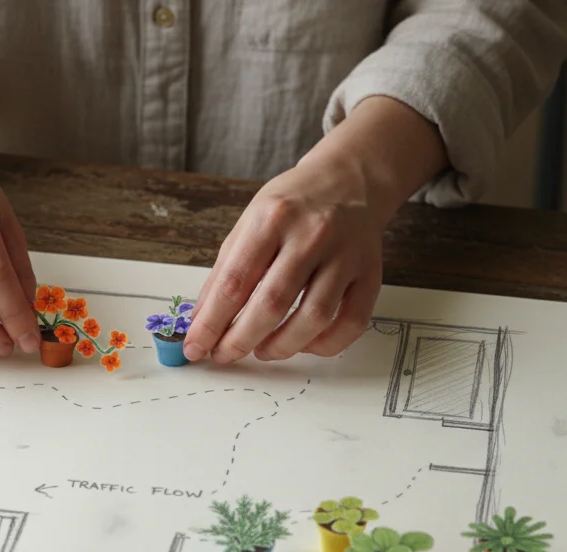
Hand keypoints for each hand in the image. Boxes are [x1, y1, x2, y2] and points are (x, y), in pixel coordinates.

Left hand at [185, 159, 384, 362]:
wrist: (349, 181)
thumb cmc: (292, 206)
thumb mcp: (248, 224)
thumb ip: (224, 272)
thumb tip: (202, 322)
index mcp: (272, 218)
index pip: (234, 282)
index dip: (211, 323)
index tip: (196, 346)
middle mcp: (312, 235)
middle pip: (272, 304)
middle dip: (241, 340)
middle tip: (224, 355)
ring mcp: (345, 255)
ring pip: (314, 317)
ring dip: (282, 346)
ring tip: (262, 350)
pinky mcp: (370, 274)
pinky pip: (352, 322)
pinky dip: (325, 344)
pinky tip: (304, 344)